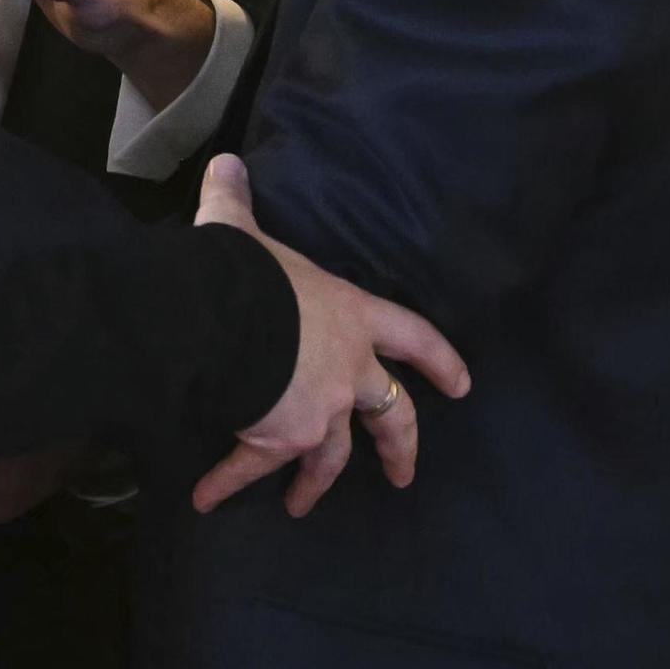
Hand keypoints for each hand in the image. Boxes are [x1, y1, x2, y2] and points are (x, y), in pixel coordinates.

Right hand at [192, 155, 468, 517]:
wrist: (226, 318)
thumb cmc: (250, 272)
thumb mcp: (242, 230)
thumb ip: (237, 200)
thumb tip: (226, 164)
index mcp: (352, 316)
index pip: (412, 337)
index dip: (439, 360)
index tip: (462, 388)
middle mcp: (348, 369)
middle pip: (390, 414)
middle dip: (398, 447)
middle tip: (403, 475)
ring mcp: (319, 410)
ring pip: (331, 456)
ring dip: (315, 483)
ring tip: (302, 505)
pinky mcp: (280, 438)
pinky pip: (252, 465)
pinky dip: (227, 482)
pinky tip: (207, 499)